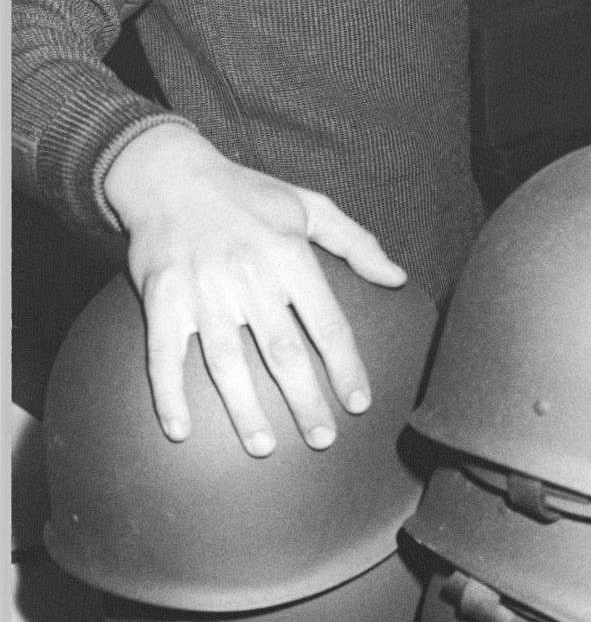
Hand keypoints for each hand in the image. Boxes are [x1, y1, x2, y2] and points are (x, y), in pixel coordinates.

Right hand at [103, 124, 406, 456]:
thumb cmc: (247, 194)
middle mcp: (248, 275)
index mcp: (289, 254)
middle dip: (305, 400)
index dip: (346, 366)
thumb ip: (356, 242)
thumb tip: (398, 278)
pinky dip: (169, 396)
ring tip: (265, 447)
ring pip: (227, 362)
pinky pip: (164, 355)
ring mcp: (202, 290)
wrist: (169, 174)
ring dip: (245, 409)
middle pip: (282, 351)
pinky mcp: (161, 299)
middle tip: (322, 439)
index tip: (358, 403)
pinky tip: (180, 432)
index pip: (327, 322)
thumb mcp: (308, 205)